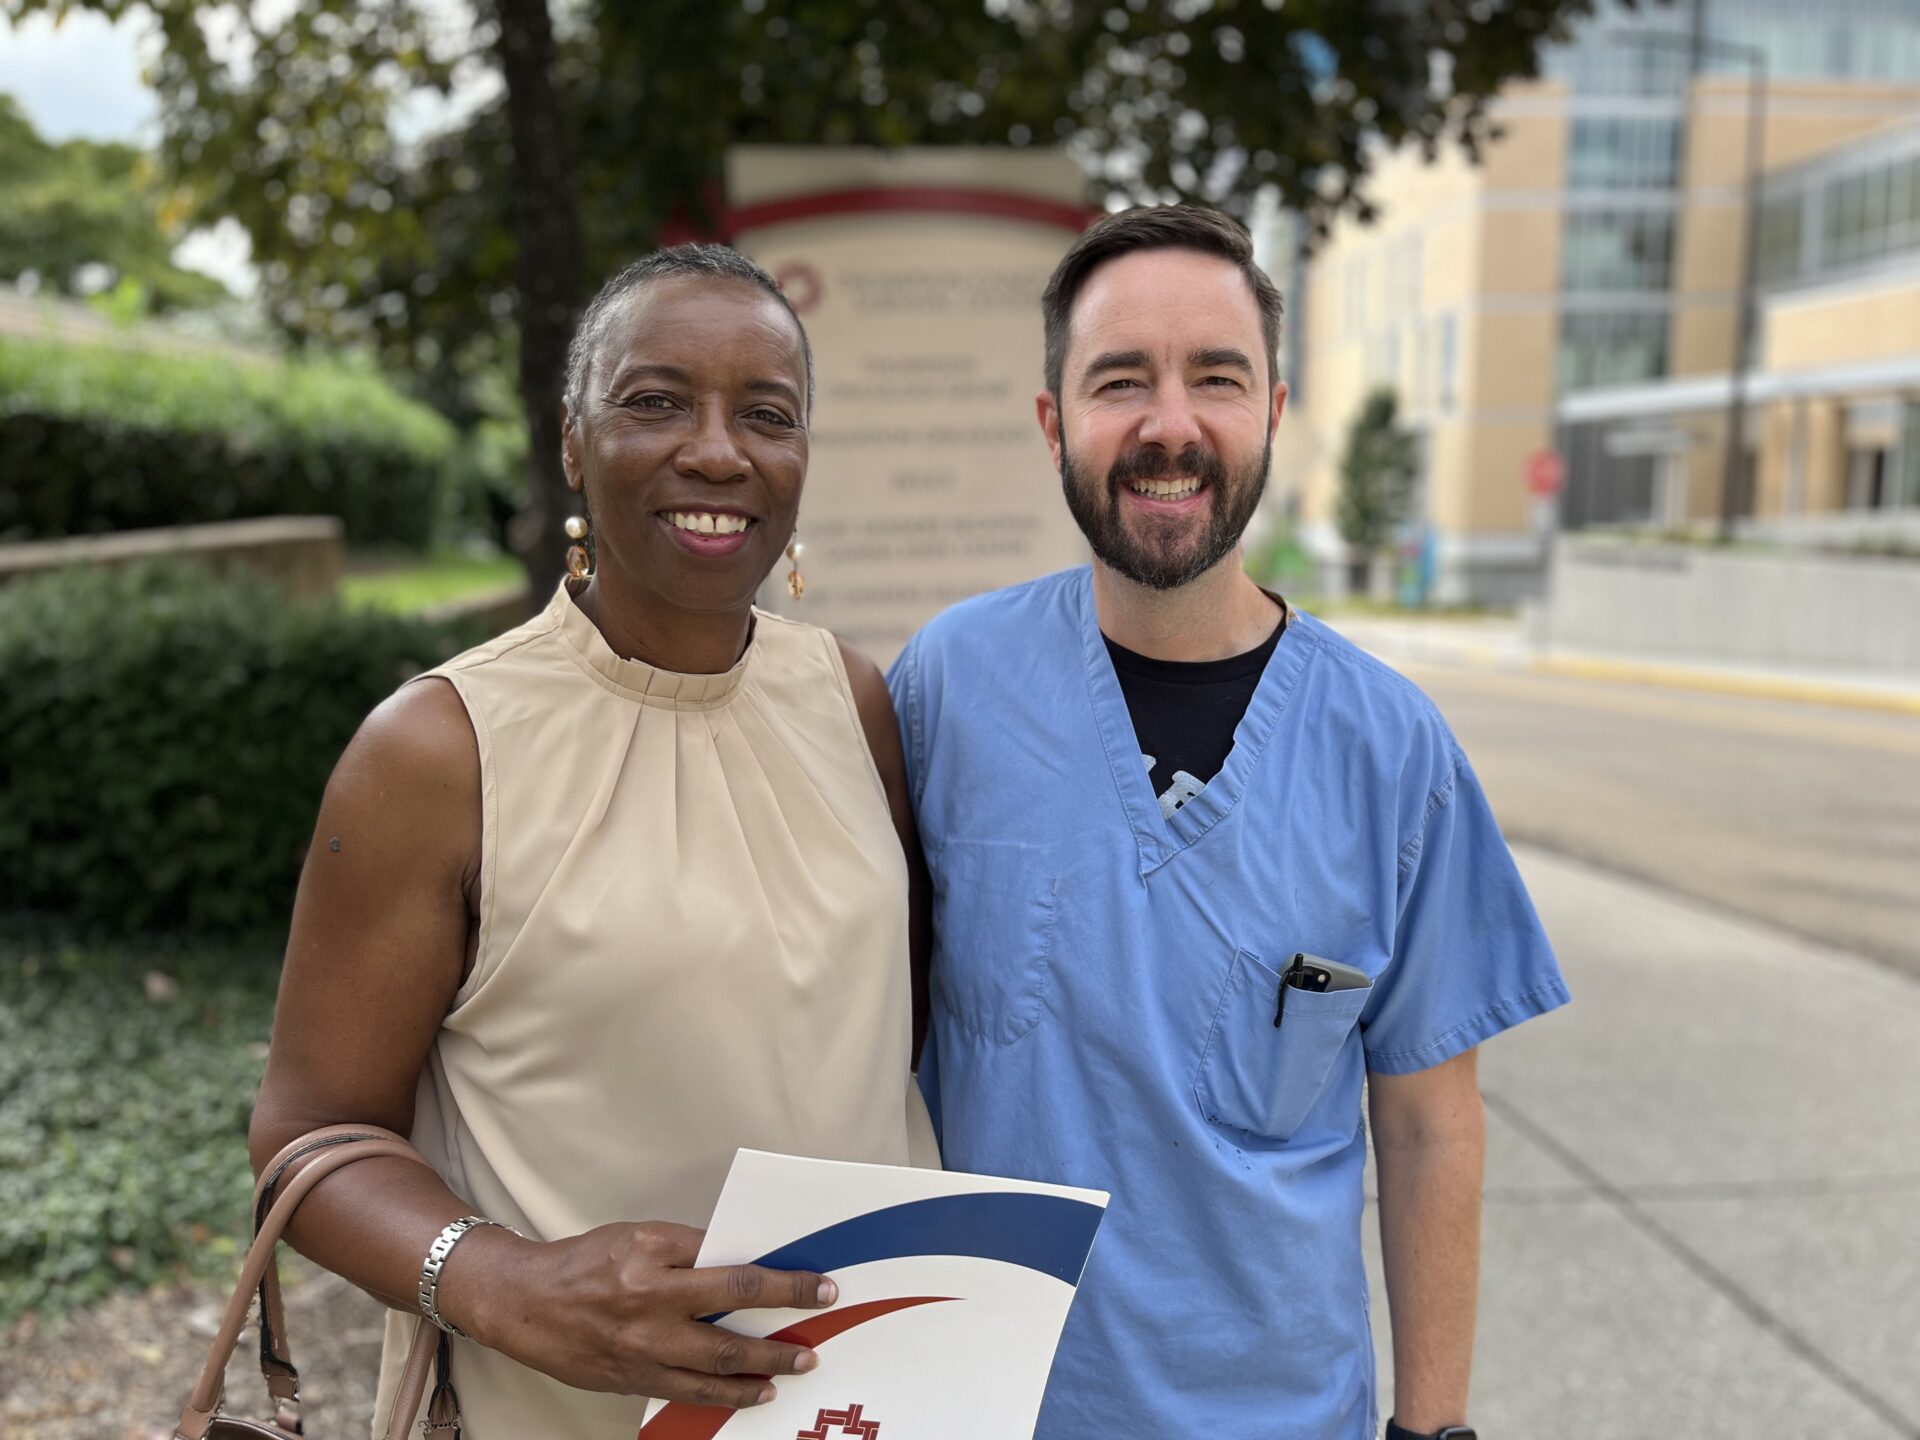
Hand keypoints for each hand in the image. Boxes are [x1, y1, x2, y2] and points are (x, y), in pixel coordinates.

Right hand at [461, 1220, 836, 1408]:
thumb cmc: (584, 1261)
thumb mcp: (638, 1237)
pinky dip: (727, 1395)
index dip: (782, 1279)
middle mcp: (648, 1303)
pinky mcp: (632, 1379)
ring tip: (798, 1366)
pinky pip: (690, 1391)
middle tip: (819, 1323)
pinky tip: (754, 1392)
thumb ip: (689, 1249)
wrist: (522, 1302)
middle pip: (732, 1313)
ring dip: (765, 1367)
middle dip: (784, 1321)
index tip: (818, 1283)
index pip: (732, 1266)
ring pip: (716, 1364)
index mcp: (652, 1256)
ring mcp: (640, 1347)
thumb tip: (743, 1258)